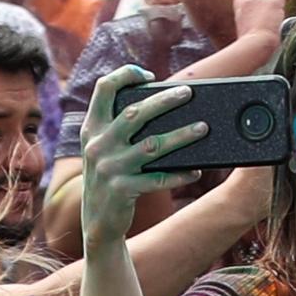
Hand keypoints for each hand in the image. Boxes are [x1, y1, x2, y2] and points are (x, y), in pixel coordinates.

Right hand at [74, 66, 205, 243]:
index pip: (103, 89)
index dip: (125, 75)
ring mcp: (109, 168)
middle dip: (163, 100)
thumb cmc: (110, 175)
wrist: (97, 222)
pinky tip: (195, 171)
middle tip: (187, 93)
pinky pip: (157, 179)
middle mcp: (98, 145)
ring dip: (181, 136)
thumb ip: (119, 126)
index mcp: (92, 128)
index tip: (148, 74)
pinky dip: (179, 174)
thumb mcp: (104, 148)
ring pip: (152, 145)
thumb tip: (165, 101)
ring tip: (203, 128)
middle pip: (134, 114)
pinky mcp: (122, 189)